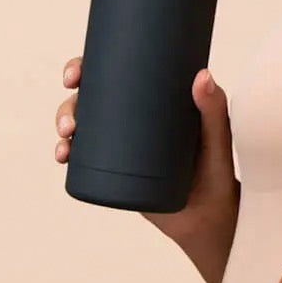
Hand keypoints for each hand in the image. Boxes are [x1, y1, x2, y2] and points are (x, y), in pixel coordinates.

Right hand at [55, 56, 240, 251]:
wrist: (209, 216)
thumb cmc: (218, 167)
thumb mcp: (217, 134)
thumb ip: (213, 107)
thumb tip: (202, 75)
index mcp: (155, 94)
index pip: (117, 70)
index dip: (88, 66)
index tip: (74, 75)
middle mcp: (135, 115)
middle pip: (92, 97)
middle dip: (69, 103)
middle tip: (69, 120)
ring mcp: (122, 143)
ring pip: (83, 126)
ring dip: (64, 127)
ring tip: (65, 145)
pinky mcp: (116, 170)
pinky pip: (85, 158)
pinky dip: (68, 153)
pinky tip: (63, 156)